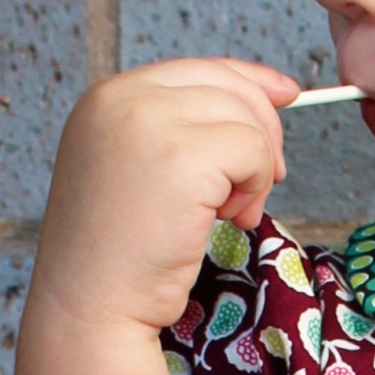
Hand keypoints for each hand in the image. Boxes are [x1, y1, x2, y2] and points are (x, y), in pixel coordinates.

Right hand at [28, 58, 306, 343]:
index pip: (196, 68)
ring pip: (245, 119)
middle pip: (227, 86)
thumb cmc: (118, 256)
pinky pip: (253, 152)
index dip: (249, 81)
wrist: (88, 306)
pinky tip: (229, 221)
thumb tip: (265, 98)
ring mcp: (149, 121)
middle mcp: (122, 97)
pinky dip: (256, 188)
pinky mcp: (183, 157)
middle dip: (262, 133)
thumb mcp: (137, 171)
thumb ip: (181, 132)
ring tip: (230, 214)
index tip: (286, 95)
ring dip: (255, 171)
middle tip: (263, 184)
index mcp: (106, 98)